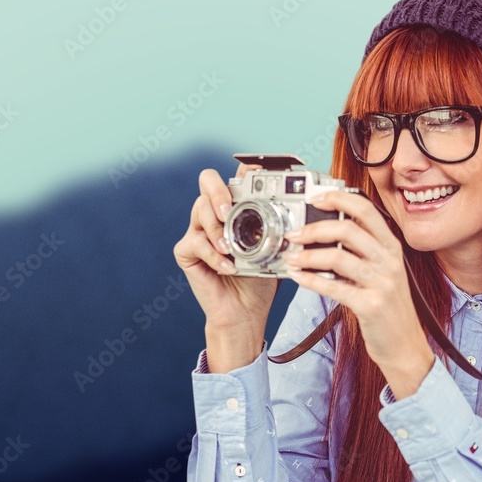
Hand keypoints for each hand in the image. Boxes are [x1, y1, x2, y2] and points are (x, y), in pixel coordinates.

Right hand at [173, 164, 279, 371]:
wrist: (245, 311)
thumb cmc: (259, 279)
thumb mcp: (275, 250)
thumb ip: (278, 228)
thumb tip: (294, 211)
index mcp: (235, 209)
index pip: (236, 178)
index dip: (244, 170)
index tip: (258, 171)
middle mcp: (214, 215)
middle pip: (207, 181)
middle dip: (219, 190)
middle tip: (229, 211)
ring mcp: (198, 231)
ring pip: (200, 209)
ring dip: (217, 228)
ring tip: (229, 248)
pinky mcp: (186, 251)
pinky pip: (196, 243)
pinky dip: (214, 256)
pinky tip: (228, 267)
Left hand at [281, 191, 433, 398]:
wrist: (405, 346)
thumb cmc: (388, 308)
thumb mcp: (382, 272)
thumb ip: (362, 252)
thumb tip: (325, 233)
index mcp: (391, 247)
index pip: (365, 210)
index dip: (339, 199)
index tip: (315, 197)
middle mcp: (388, 261)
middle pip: (347, 230)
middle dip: (314, 229)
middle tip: (293, 234)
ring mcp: (381, 283)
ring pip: (338, 258)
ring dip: (308, 256)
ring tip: (291, 257)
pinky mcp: (370, 305)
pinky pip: (334, 287)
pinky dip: (311, 280)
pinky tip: (298, 277)